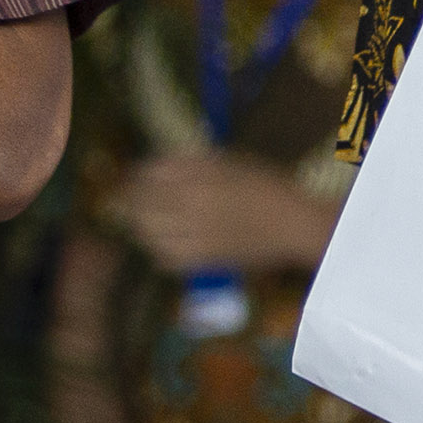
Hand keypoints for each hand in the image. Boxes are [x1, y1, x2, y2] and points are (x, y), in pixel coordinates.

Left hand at [116, 150, 338, 273]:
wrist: (292, 224)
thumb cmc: (267, 185)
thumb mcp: (231, 161)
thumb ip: (193, 163)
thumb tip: (160, 164)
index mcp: (199, 179)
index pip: (151, 175)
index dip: (138, 173)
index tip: (136, 173)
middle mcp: (191, 207)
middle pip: (142, 204)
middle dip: (132, 199)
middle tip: (129, 196)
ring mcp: (194, 236)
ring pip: (148, 233)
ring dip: (139, 224)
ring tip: (141, 219)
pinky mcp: (201, 260)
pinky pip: (166, 258)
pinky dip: (156, 249)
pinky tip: (160, 242)